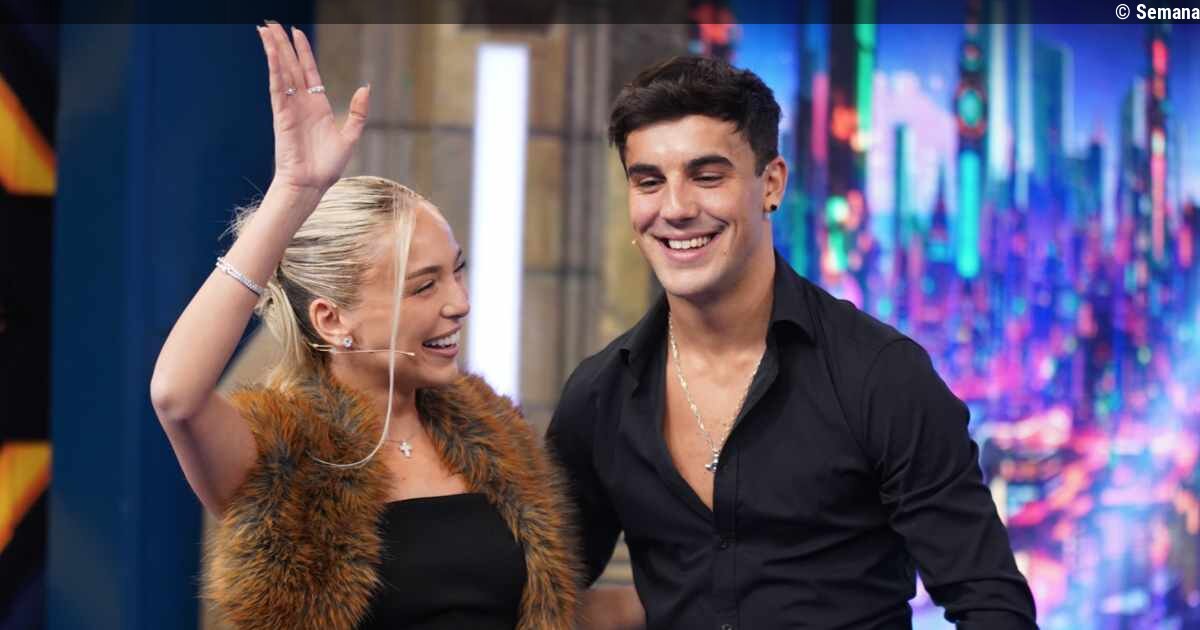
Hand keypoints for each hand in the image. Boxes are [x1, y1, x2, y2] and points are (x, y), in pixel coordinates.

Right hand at [257, 23, 368, 194]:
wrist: (311, 185)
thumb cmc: (327, 166)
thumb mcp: (350, 136)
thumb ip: (358, 112)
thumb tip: (364, 88)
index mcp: (317, 106)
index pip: (309, 72)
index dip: (303, 52)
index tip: (296, 33)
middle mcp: (301, 103)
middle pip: (291, 66)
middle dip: (283, 44)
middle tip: (272, 24)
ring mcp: (290, 107)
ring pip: (281, 72)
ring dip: (274, 50)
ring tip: (266, 29)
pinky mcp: (282, 115)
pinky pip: (278, 87)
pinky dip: (275, 68)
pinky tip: (272, 53)